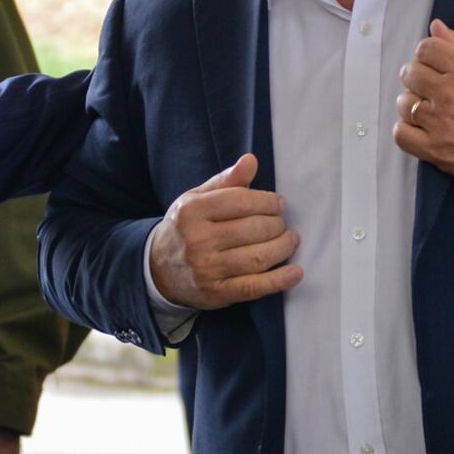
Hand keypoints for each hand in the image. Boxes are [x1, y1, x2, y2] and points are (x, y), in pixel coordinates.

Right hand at [149, 154, 301, 309]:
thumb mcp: (197, 199)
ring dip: (283, 248)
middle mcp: (198, 240)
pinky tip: (295, 273)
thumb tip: (251, 160)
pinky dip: (279, 280)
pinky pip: (254, 287)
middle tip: (282, 224)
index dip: (268, 202)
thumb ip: (227, 181)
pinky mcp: (216, 293)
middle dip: (277, 224)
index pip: (242, 201)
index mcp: (193, 211)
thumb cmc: (186, 228)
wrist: (158, 270)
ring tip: (290, 241)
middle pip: (254, 229)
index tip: (278, 204)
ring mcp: (207, 269)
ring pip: (258, 257)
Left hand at [394, 19, 453, 186]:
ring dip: (413, 104)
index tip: (434, 64)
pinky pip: (401, 134)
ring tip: (429, 109)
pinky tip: (420, 128)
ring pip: (404, 103)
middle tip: (430, 86)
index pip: (425, 48)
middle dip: (417, 76)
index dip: (428, 54)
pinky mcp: (437, 150)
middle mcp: (451, 93)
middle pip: (410, 73)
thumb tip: (435, 26)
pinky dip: (406, 130)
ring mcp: (442, 123)